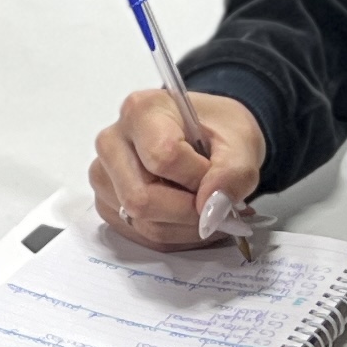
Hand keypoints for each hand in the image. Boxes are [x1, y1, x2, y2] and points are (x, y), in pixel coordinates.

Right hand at [90, 87, 269, 250]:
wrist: (205, 136)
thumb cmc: (216, 131)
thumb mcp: (242, 141)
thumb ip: (234, 173)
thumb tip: (211, 210)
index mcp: (141, 111)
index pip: (163, 157)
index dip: (197, 177)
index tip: (215, 174)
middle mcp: (112, 142)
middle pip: (141, 199)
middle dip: (188, 211)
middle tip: (213, 202)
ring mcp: (104, 175)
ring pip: (141, 223)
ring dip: (184, 227)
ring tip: (205, 209)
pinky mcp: (107, 202)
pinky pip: (140, 234)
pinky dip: (173, 235)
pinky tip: (188, 217)